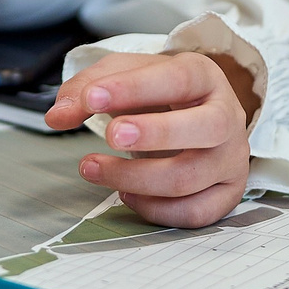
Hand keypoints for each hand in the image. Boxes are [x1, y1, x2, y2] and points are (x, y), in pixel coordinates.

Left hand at [43, 48, 255, 227]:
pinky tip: (126, 194)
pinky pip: (195, 212)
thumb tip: (57, 116)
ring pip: (189, 177)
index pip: (176, 79)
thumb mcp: (124, 76)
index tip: (92, 99)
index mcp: (204, 77)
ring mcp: (231, 159)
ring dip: (135, 177)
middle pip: (206, 128)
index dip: (133, 89)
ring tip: (92, 167)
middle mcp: (227, 117)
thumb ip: (88, 88)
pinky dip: (155, 209)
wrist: (197, 114)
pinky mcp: (228, 193)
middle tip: (111, 135)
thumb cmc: (160, 93)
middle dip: (156, 134)